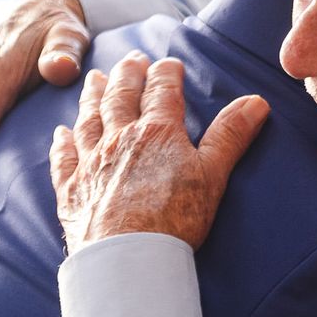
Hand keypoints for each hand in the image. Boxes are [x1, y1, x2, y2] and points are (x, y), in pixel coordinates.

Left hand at [50, 53, 269, 251]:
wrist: (127, 258)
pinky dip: (62, 143)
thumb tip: (256, 101)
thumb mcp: (213, 175)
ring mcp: (91, 163)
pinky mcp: (72, 191)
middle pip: (121, 96)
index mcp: (157, 132)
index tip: (169, 63)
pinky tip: (61, 132)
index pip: (161, 90)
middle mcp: (119, 139)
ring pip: (90, 119)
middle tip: (131, 58)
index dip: (166, 73)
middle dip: (128, 74)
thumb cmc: (175, 219)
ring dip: (93, 96)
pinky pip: (63, 158)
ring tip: (95, 78)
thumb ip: (230, 136)